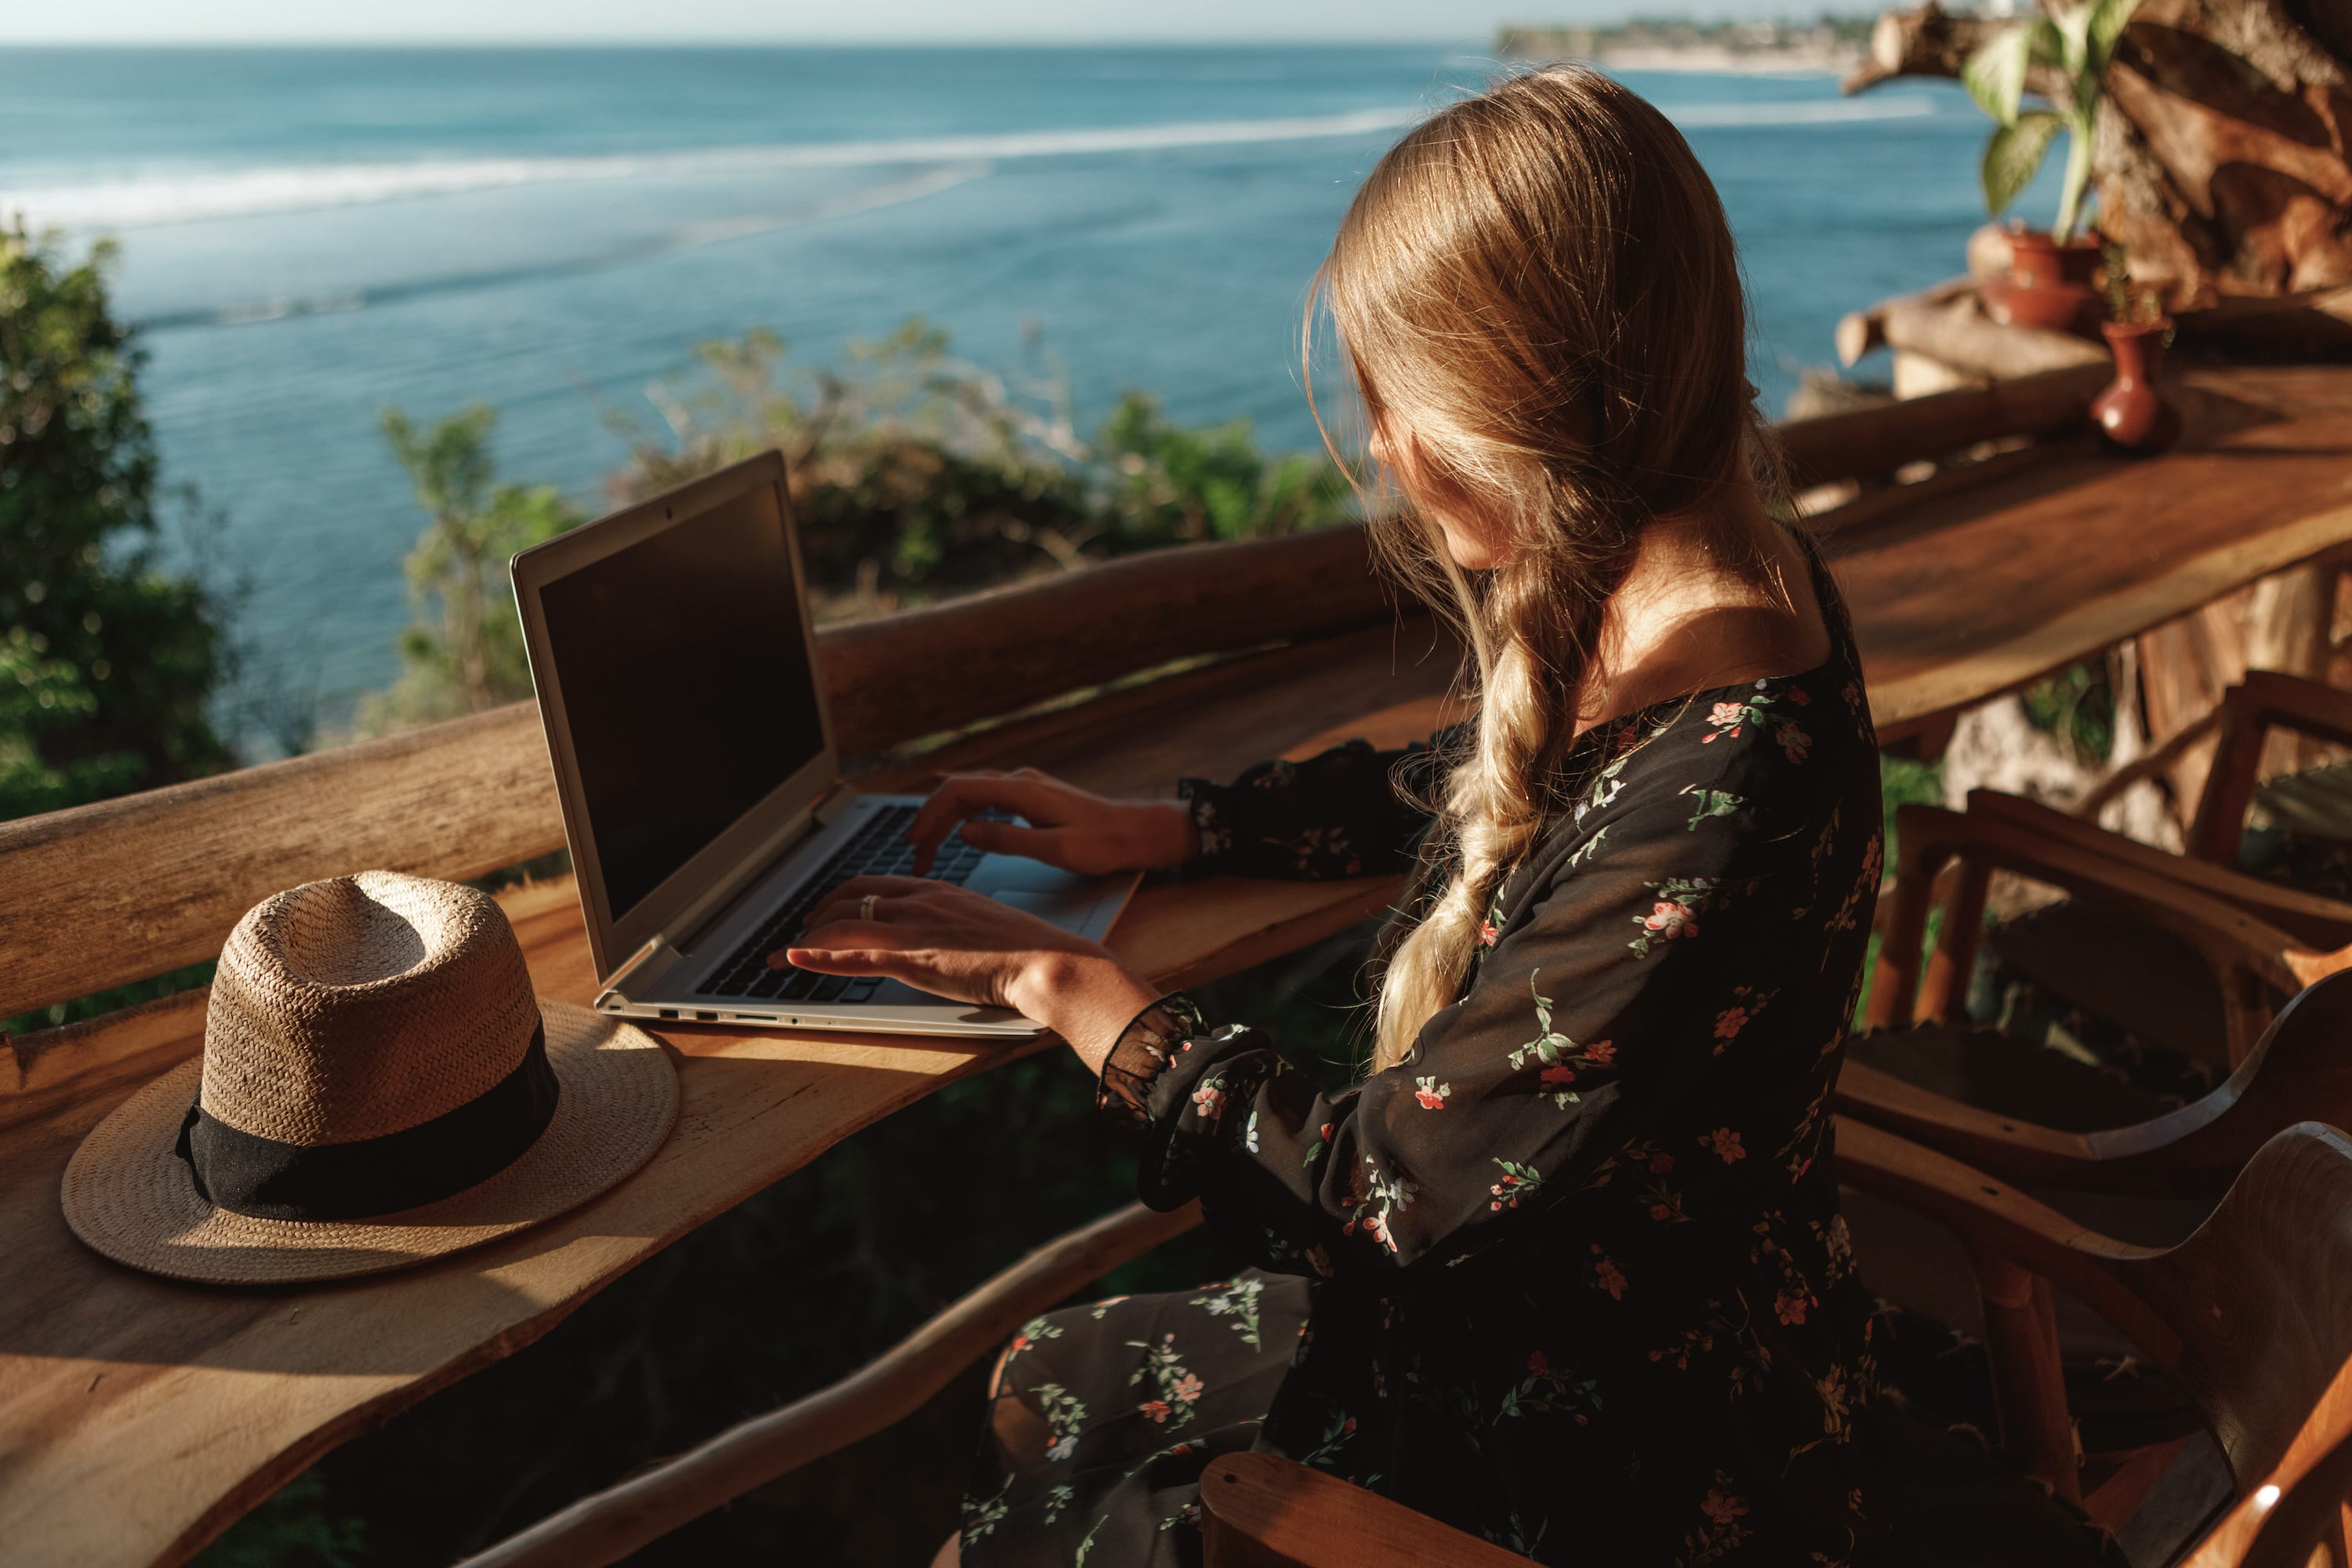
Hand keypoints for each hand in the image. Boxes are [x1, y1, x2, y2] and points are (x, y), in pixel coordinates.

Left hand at [776, 875, 1160, 1066]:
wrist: (1049, 960)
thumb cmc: (1028, 948)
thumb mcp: (984, 924)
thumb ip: (956, 925)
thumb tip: (944, 938)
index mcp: (939, 889)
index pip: (876, 884)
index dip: (843, 896)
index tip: (827, 909)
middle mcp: (921, 901)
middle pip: (851, 899)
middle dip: (817, 914)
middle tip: (801, 930)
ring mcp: (916, 929)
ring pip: (845, 925)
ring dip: (808, 939)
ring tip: (785, 954)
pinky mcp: (915, 959)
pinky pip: (856, 957)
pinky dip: (819, 958)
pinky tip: (796, 961)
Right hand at [905, 767, 1197, 876]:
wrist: (1137, 832)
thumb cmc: (1104, 844)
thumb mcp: (1056, 850)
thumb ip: (1008, 839)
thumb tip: (965, 832)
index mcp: (1022, 791)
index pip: (960, 791)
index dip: (930, 813)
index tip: (914, 841)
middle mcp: (1021, 781)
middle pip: (960, 790)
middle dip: (932, 819)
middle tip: (915, 853)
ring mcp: (1027, 786)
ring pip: (972, 793)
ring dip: (947, 816)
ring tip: (927, 845)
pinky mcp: (1033, 796)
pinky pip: (987, 795)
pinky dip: (964, 808)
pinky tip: (953, 814)